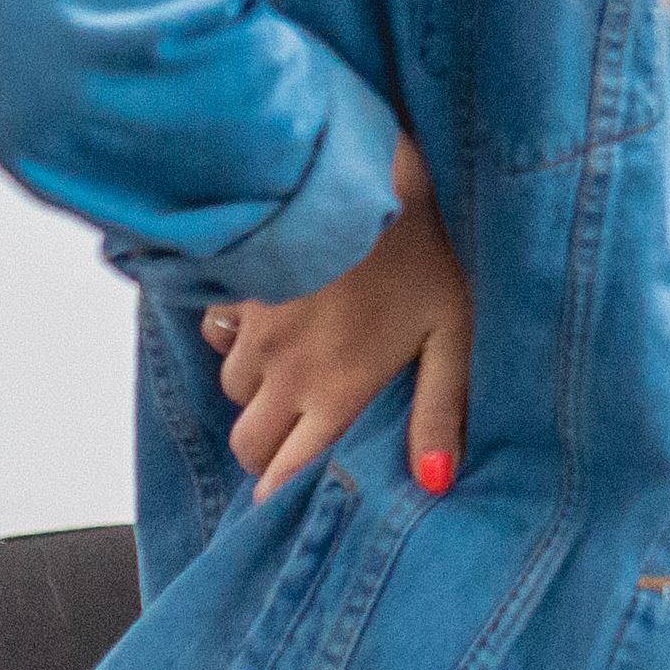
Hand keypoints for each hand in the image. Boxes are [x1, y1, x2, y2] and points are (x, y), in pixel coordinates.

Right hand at [198, 139, 469, 498]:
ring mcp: (254, 335)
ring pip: (233, 393)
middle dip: (268, 449)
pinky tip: (273, 323)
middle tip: (299, 433)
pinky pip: (218, 338)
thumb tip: (436, 482)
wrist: (364, 177)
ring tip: (298, 370)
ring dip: (258, 393)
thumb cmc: (422, 257)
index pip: (284, 475)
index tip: (292, 490)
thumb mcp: (451, 335)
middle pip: (248, 444)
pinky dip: (238, 342)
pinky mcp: (236, 295)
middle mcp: (285, 375)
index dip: (283, 492)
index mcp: (337, 394)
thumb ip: (440, 411)